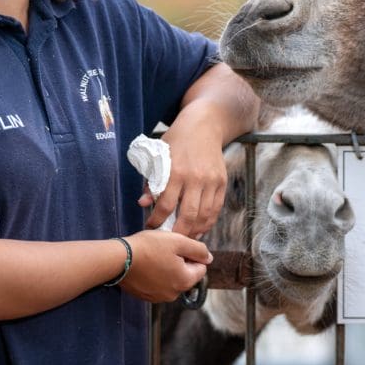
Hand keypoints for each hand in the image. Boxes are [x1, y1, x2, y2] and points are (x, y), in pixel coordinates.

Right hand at [119, 230, 211, 302]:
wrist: (118, 258)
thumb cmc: (149, 247)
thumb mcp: (178, 241)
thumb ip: (198, 250)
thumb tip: (209, 258)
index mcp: (185, 281)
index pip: (201, 268)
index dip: (191, 254)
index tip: (178, 247)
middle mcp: (174, 294)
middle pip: (186, 275)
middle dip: (180, 262)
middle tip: (165, 250)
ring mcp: (158, 297)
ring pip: (171, 280)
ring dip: (167, 269)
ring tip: (154, 256)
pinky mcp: (145, 296)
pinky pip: (158, 284)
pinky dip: (155, 275)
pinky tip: (146, 265)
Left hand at [139, 63, 257, 236]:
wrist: (204, 125)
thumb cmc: (177, 140)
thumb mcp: (159, 156)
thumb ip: (152, 181)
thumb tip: (143, 203)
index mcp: (175, 171)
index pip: (165, 205)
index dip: (157, 220)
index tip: (151, 226)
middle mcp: (195, 178)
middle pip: (187, 215)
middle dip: (177, 233)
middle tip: (169, 240)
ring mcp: (211, 180)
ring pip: (204, 215)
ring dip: (194, 231)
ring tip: (185, 238)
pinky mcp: (221, 182)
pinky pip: (216, 208)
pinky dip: (208, 222)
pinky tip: (199, 228)